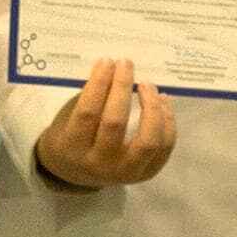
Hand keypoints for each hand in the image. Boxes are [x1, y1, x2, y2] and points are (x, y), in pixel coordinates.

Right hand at [32, 59, 179, 188]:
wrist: (77, 174)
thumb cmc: (73, 136)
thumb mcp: (68, 118)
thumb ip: (89, 98)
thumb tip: (115, 67)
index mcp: (73, 148)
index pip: (88, 112)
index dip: (99, 83)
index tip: (107, 62)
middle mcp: (99, 164)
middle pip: (115, 123)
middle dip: (122, 87)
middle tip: (126, 64)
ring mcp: (124, 173)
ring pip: (147, 141)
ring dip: (152, 107)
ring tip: (148, 85)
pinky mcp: (145, 174)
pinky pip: (163, 147)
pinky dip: (167, 121)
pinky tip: (163, 100)